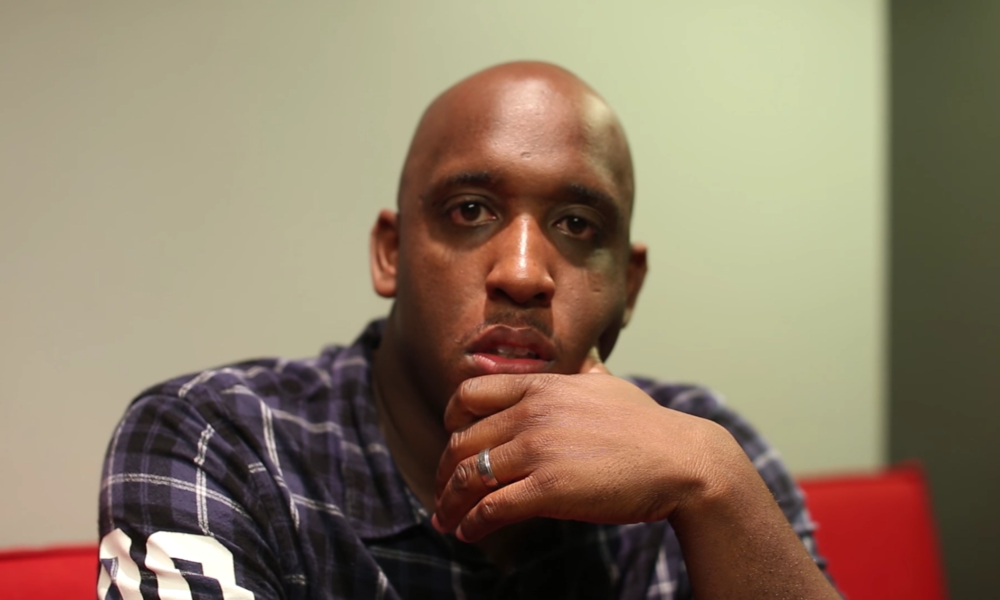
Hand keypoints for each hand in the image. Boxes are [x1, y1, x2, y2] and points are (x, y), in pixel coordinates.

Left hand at [431, 352, 742, 541]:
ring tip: (445, 521)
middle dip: (444, 471)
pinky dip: (473, 522)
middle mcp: (532, 413)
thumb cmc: (648, 428)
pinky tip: (469, 533)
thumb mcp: (609, 386)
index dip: (451, 420)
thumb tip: (587, 366)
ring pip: (469, 476)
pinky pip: (492, 507)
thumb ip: (586, 376)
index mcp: (541, 387)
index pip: (469, 394)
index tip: (452, 442)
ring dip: (449, 503)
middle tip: (441, 493)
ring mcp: (538, 450)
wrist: (681, 460)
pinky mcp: (549, 488)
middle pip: (462, 440)